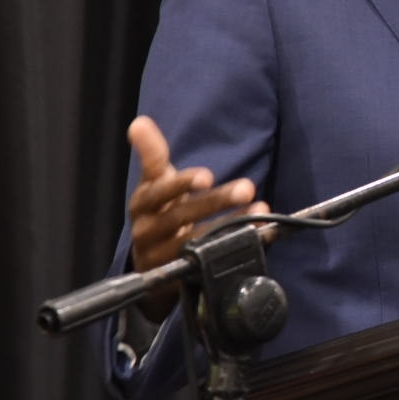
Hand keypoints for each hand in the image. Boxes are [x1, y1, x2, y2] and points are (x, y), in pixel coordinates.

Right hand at [125, 116, 268, 318]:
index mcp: (142, 203)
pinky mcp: (181, 276)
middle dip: (216, 202)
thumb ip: (152, 155)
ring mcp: (163, 257)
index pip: (159, 191)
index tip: (207, 176)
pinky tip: (260, 234)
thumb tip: (138, 123)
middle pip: (182, 217)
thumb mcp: (154, 183)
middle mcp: (147, 231)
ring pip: (196, 242)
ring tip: (258, 210)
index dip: (181, 184)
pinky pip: (211, 261)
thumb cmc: (160, 212)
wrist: (152, 261)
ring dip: (230, 226)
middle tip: (246, 187)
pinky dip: (236, 246)